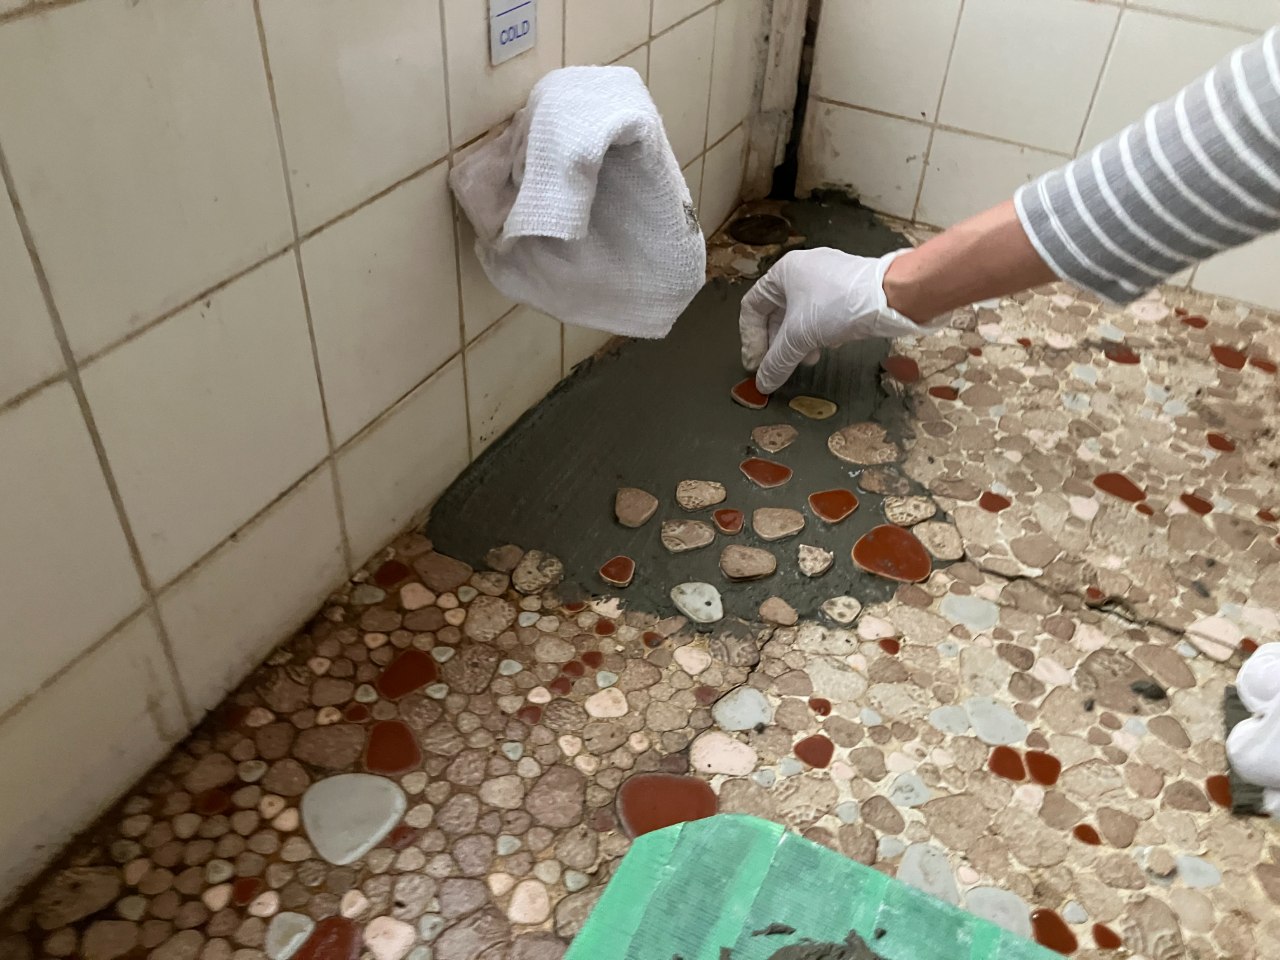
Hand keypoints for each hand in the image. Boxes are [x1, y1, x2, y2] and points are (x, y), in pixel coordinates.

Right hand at [738, 247, 928, 392]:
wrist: (891, 295)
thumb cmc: (837, 306)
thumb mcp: (799, 337)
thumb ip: (777, 362)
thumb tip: (763, 384)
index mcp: (783, 272)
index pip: (752, 307)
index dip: (750, 339)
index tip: (756, 365)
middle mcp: (803, 270)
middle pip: (776, 313)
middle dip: (777, 343)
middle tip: (779, 367)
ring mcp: (827, 277)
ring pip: (800, 315)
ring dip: (798, 342)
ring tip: (807, 360)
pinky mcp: (847, 288)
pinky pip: (822, 313)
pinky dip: (818, 333)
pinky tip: (829, 347)